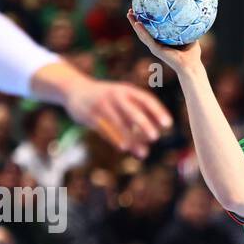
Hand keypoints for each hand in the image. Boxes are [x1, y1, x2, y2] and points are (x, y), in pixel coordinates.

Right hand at [58, 43, 172, 159]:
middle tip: (156, 137)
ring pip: (118, 122)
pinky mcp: (90, 115)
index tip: (168, 125)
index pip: (146, 99)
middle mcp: (115, 95)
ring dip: (131, 137)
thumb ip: (135, 122)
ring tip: (143, 152)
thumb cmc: (107, 101)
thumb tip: (147, 148)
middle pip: (132, 110)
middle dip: (144, 123)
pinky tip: (124, 148)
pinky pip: (104, 127)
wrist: (75, 90)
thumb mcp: (122, 102)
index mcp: (127, 90)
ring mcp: (102, 104)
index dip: (158, 111)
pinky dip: (115, 137)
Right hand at [127, 10, 202, 73]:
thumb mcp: (191, 37)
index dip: (146, 20)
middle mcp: (156, 44)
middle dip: (136, 20)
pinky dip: (141, 31)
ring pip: (141, 34)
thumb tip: (192, 15)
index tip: (142, 9)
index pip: (152, 30)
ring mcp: (155, 47)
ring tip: (129, 14)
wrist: (191, 66)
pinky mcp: (156, 50)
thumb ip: (189, 27)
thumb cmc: (192, 55)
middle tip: (131, 10)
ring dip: (134, 24)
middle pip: (143, 31)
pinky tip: (137, 23)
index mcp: (163, 42)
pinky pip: (147, 38)